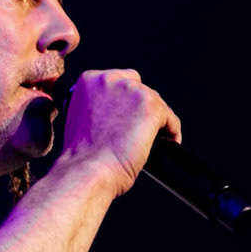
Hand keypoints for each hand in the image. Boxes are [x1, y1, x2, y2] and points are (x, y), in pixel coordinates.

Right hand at [56, 68, 179, 192]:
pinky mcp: (152, 108)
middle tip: (138, 132)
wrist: (87, 171)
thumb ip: (96, 106)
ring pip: (157, 104)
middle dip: (141, 110)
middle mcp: (110, 80)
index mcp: (89, 80)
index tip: (126, 117)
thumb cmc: (81, 156)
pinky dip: (171, 132)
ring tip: (151, 141)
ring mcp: (133, 92)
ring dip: (156, 121)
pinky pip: (171, 119)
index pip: (121, 80)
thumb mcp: (79, 119)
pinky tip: (166, 145)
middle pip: (141, 89)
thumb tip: (117, 112)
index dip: (126, 100)